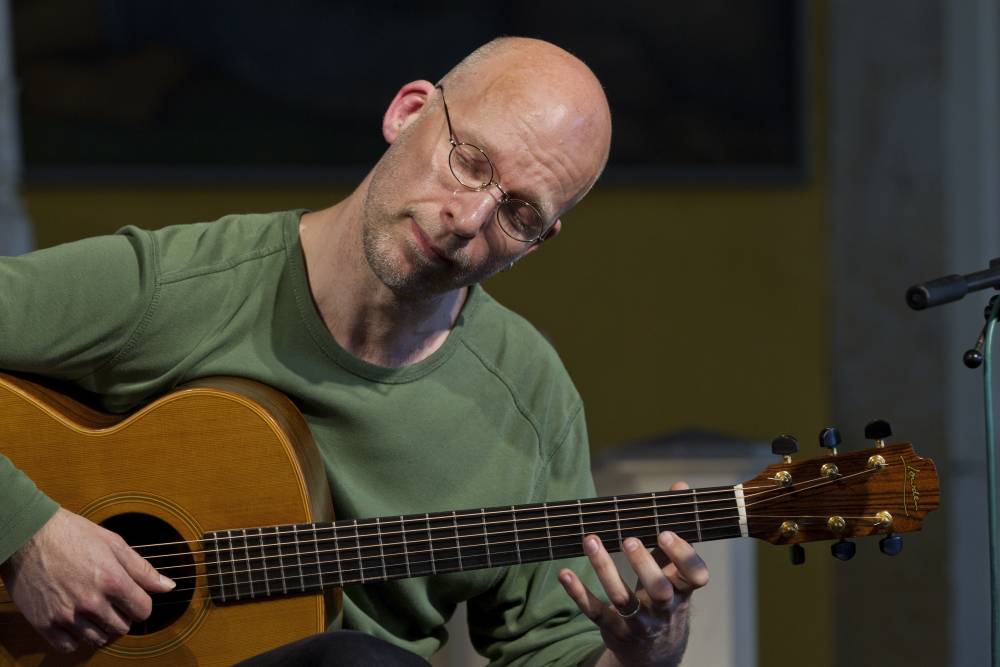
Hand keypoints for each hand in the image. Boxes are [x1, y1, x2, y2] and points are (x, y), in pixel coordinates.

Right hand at [0, 508, 175, 652]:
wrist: (29, 535)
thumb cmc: (72, 535)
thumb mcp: (114, 544)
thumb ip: (143, 570)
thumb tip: (168, 586)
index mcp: (112, 580)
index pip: (143, 611)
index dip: (141, 604)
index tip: (134, 599)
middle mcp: (91, 601)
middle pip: (122, 628)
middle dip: (122, 616)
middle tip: (112, 602)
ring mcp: (67, 615)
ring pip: (98, 639)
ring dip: (101, 628)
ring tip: (94, 610)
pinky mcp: (45, 623)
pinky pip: (69, 646)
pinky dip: (76, 638)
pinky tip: (76, 622)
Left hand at [558, 481, 708, 666]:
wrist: (653, 650)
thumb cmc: (664, 595)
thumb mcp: (674, 568)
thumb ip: (674, 530)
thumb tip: (679, 486)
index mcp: (683, 588)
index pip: (695, 575)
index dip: (683, 555)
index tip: (664, 533)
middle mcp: (664, 608)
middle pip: (659, 590)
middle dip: (643, 564)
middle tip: (628, 539)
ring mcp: (639, 622)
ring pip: (623, 599)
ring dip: (604, 569)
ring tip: (590, 540)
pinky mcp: (614, 629)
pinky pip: (595, 612)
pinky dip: (579, 593)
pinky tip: (564, 573)